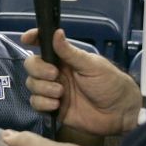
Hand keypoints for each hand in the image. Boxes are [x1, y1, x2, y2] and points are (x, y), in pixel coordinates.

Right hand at [21, 28, 140, 135]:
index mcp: (65, 59)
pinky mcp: (53, 108)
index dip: (33, 39)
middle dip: (38, 69)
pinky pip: (36, 103)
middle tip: (55, 74)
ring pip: (32, 85)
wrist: (119, 113)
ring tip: (61, 93)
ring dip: (43, 88)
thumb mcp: (92, 65)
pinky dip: (43, 103)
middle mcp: (56, 73)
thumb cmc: (110, 84)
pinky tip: (57, 105)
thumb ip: (70, 52)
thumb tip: (56, 32)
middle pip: (32, 65)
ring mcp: (53, 91)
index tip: (26, 39)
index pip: (44, 45)